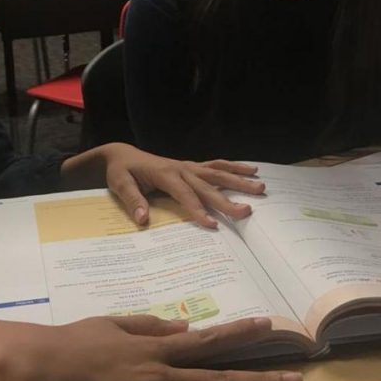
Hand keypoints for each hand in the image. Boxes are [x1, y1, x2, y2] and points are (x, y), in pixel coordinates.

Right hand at [0, 315, 300, 380]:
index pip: (207, 340)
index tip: (271, 327)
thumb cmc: (68, 344)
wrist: (36, 367)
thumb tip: (183, 326)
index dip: (240, 334)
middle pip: (222, 380)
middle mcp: (161, 376)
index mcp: (154, 349)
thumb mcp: (110, 323)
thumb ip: (148, 325)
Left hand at [98, 143, 264, 227]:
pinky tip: (251, 169)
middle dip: (227, 200)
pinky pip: (215, 166)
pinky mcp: (191, 167)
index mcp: (165, 174)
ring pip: (217, 173)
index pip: (184, 195)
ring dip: (239, 180)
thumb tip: (143, 219)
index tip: (212, 224)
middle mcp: (180, 169)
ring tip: (260, 186)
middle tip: (247, 211)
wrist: (123, 155)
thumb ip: (133, 201)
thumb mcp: (120, 185)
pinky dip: (233, 167)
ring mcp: (188, 167)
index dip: (198, 210)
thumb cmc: (121, 172)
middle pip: (207, 186)